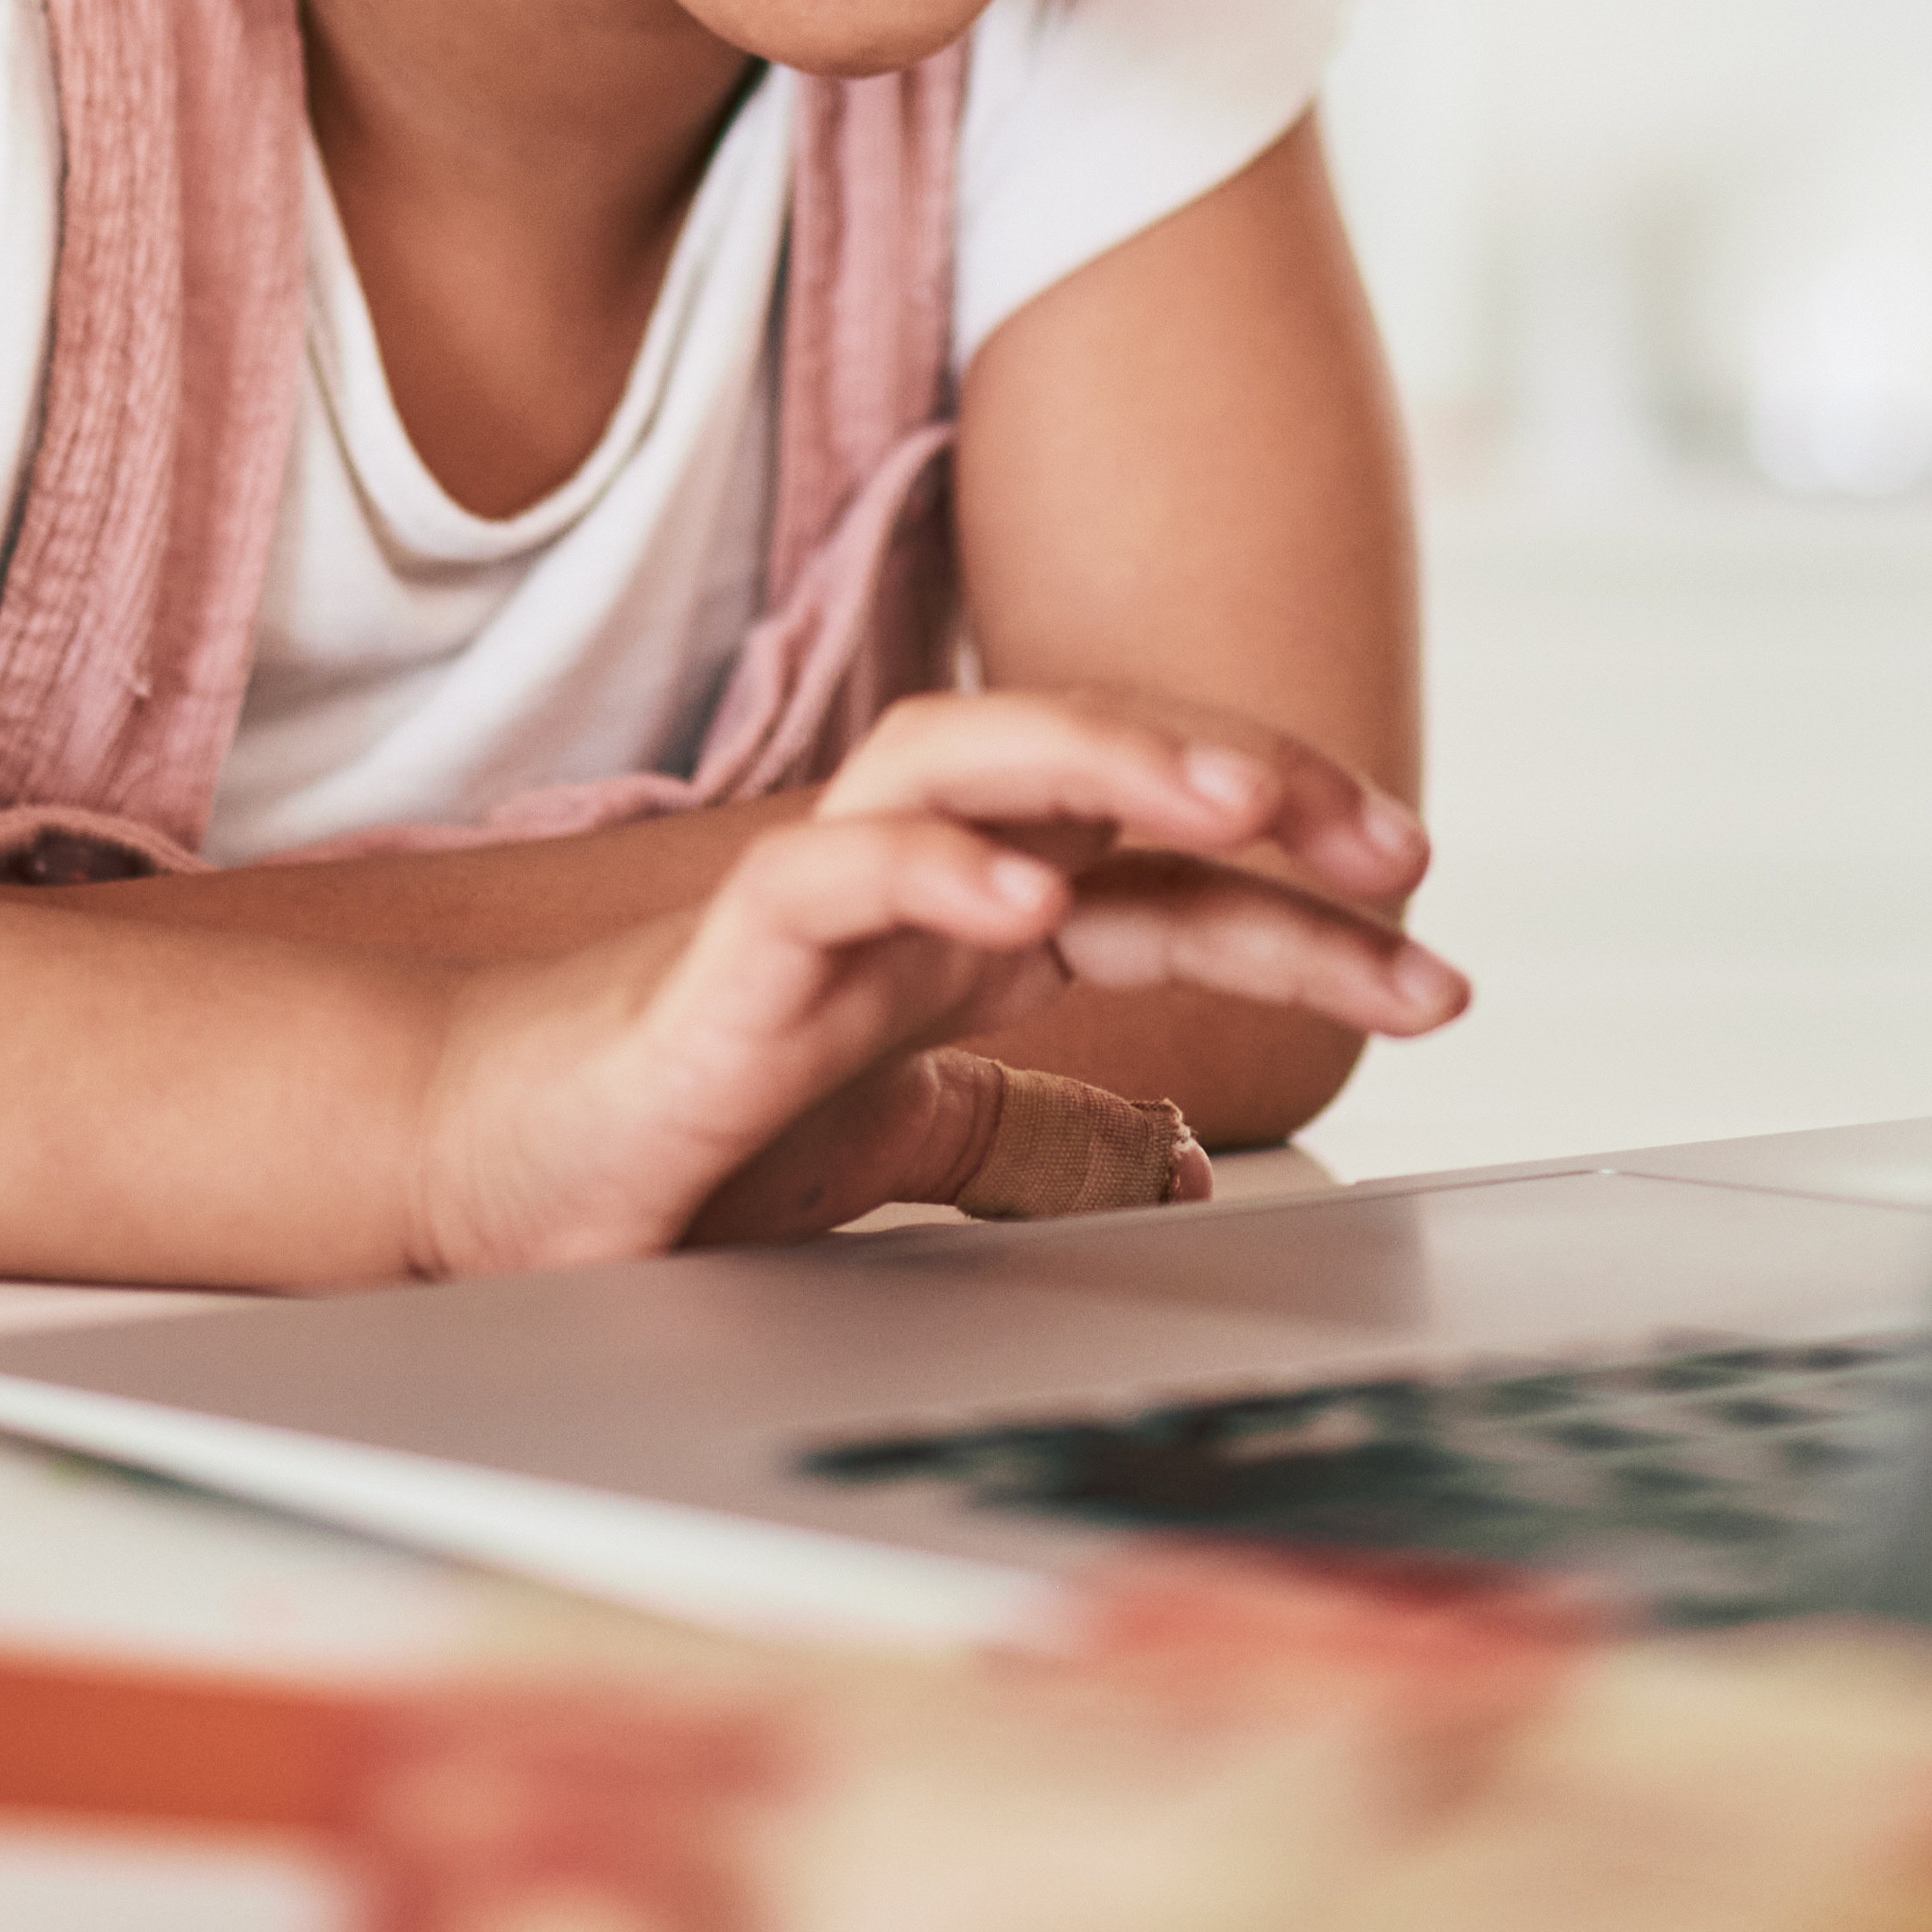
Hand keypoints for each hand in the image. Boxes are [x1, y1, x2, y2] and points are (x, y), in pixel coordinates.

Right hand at [397, 691, 1458, 1274]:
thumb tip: (1173, 1162)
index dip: (1306, 905)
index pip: (1167, 878)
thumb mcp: (907, 1145)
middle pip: (1101, 772)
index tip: (1437, 967)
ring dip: (1112, 758)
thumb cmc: (687, 1138)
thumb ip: (1031, 1139)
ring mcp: (818, 897)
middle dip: (1256, 787)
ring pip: (971, 755)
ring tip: (1240, 804)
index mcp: (969, 923)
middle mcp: (912, 878)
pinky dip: (933, 869)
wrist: (495, 1177)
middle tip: (1396, 851)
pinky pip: (834, 874)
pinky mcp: (722, 955)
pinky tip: (1027, 903)